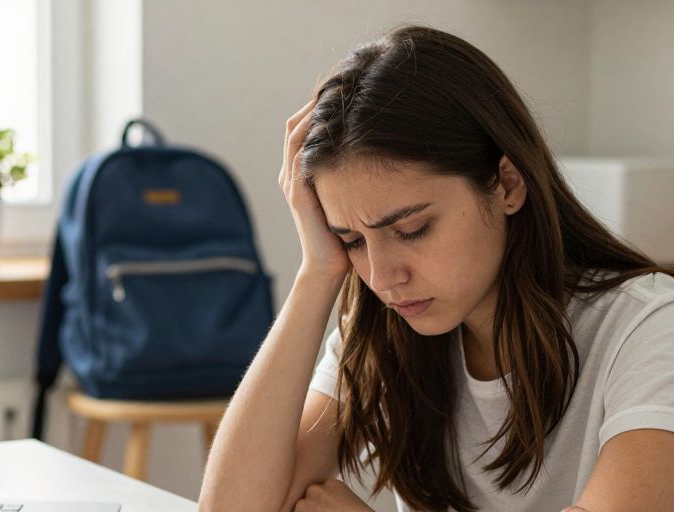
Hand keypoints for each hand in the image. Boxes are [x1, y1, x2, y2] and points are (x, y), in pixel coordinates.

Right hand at [278, 99, 350, 279]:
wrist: (329, 270)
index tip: (350, 88)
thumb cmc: (346, 237)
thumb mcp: (351, 197)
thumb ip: (354, 175)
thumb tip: (382, 152)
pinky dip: (314, 131)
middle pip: (297, 121)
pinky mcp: (297, 192)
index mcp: (302, 172)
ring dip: (315, 109)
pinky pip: (300, 152)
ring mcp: (291, 181)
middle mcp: (291, 172)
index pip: (306, 125)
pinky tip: (335, 118)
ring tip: (338, 89)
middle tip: (344, 81)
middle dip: (318, 99)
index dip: (323, 104)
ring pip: (296, 131)